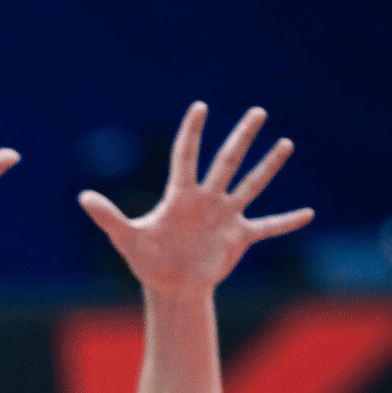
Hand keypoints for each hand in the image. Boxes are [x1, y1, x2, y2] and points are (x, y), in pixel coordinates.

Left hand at [79, 102, 313, 297]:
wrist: (169, 285)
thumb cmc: (146, 258)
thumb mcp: (126, 238)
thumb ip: (108, 217)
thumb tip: (82, 197)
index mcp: (180, 195)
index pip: (186, 156)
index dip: (192, 133)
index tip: (200, 107)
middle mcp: (206, 199)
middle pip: (226, 162)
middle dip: (242, 137)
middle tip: (257, 111)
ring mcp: (225, 217)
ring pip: (250, 185)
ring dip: (268, 166)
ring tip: (286, 143)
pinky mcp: (238, 238)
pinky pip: (267, 227)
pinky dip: (286, 222)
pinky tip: (309, 213)